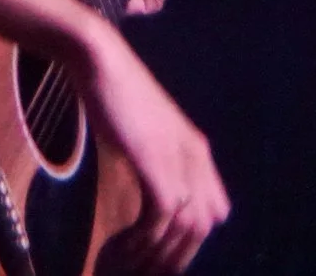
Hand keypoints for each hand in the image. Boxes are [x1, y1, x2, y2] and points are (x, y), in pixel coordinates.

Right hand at [73, 30, 229, 272]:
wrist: (101, 61)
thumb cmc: (116, 96)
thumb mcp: (147, 134)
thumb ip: (157, 162)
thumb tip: (152, 198)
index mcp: (198, 153)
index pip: (214, 212)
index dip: (191, 239)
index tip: (159, 255)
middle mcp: (196, 159)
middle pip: (203, 227)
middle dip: (175, 256)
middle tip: (143, 271)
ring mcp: (177, 159)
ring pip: (185, 227)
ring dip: (157, 253)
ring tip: (127, 264)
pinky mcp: (154, 160)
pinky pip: (162, 215)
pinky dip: (143, 238)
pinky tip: (122, 244)